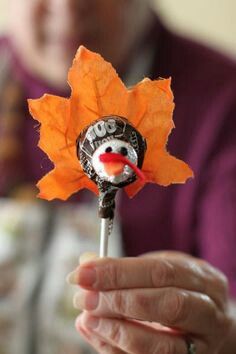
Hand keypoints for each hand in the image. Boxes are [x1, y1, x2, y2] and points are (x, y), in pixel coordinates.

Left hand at [68, 251, 230, 353]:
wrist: (208, 325)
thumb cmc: (178, 290)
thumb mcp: (160, 269)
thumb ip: (127, 268)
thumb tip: (87, 264)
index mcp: (203, 279)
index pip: (160, 271)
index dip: (119, 271)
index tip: (84, 272)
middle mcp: (209, 312)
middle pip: (167, 305)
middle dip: (118, 300)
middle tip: (84, 297)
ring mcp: (202, 345)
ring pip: (162, 345)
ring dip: (117, 331)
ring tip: (87, 318)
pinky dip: (117, 349)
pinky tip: (97, 334)